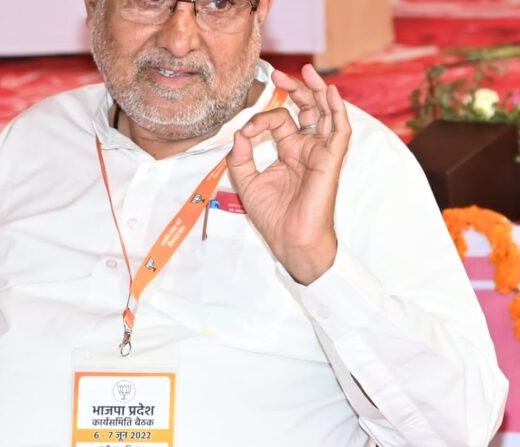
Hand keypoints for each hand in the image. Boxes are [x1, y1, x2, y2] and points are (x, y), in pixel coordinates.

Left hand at [226, 65, 351, 284]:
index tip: (245, 132)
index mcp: (288, 151)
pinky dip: (337, 111)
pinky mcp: (331, 160)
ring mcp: (320, 152)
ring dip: (317, 92)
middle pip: (306, 109)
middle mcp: (306, 148)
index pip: (278, 121)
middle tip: (279, 76)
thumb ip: (240, 158)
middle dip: (295, 90)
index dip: (260, 119)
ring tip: (307, 73)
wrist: (290, 240)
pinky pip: (340, 131)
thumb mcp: (246, 183)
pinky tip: (330, 93)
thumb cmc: (273, 217)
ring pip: (325, 113)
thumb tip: (239, 134)